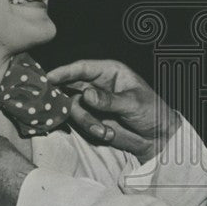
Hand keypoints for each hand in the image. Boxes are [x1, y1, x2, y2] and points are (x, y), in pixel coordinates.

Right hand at [47, 59, 180, 161]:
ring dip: (86, 121)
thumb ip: (109, 100)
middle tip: (56, 106)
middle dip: (64, 97)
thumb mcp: (133, 103)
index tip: (49, 77)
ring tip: (103, 132)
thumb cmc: (152, 112)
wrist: (158, 137)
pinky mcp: (92, 119)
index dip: (64, 71)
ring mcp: (93, 103)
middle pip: (70, 86)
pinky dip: (92, 129)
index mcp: (110, 72)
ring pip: (74, 108)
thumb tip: (86, 95)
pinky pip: (81, 122)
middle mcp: (98, 85)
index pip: (83, 68)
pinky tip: (107, 135)